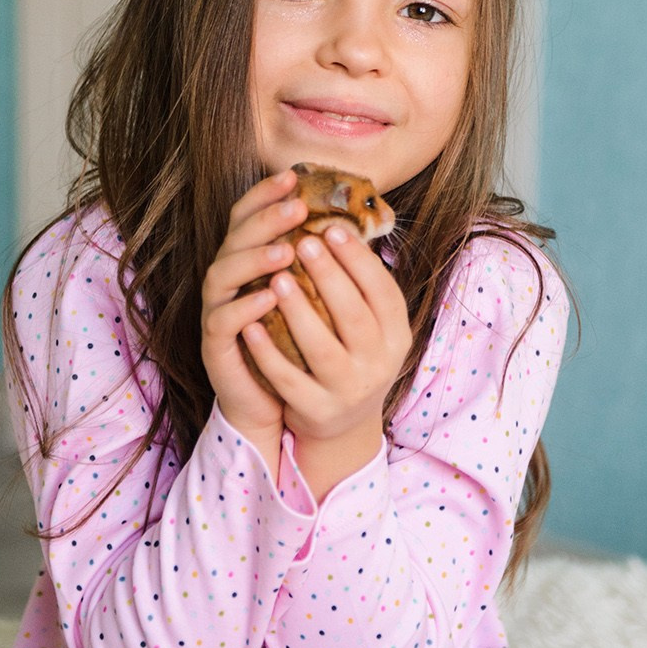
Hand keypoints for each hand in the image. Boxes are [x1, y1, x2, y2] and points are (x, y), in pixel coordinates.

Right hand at [201, 169, 306, 451]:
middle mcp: (228, 280)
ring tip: (287, 251)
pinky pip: (223, 320)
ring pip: (222, 274)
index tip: (294, 177)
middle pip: (235, 237)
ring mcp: (217, 309)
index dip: (266, 194)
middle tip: (298, 208)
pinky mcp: (215, 344)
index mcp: (248, 260)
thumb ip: (319, 263)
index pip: (249, 216)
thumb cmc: (296, 343)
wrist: (273, 401)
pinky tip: (270, 297)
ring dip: (254, 258)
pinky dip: (245, 307)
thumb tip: (356, 224)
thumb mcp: (310, 300)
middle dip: (266, 218)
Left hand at [240, 214, 410, 444]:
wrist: (343, 423)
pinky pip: (289, 380)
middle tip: (303, 242)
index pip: (385, 294)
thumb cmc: (351, 356)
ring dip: (299, 312)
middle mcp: (378, 365)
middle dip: (330, 277)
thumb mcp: (370, 327)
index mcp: (395, 337)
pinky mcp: (317, 410)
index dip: (360, 261)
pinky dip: (268, 353)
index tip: (333, 228)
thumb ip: (360, 288)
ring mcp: (348, 391)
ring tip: (276, 278)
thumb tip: (342, 224)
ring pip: (323, 349)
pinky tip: (250, 326)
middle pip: (355, 318)